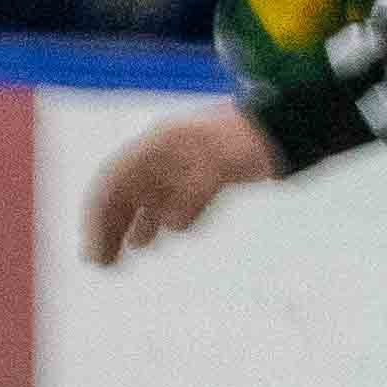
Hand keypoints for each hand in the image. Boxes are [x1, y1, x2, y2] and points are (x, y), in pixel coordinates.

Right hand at [83, 99, 285, 264]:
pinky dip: (159, 220)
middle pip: (125, 191)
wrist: (291, 122)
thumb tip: (172, 224)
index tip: (94, 247)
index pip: (114, 180)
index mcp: (159, 143)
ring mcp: (185, 163)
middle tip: (101, 264)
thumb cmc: (253, 138)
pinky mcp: (207, 175)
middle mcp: (165, 152)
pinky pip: (172, 200)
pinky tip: (153, 239)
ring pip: (146, 198)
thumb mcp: (221, 164)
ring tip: (116, 258)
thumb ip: (194, 193)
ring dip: (128, 227)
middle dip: (109, 227)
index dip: (100, 215)